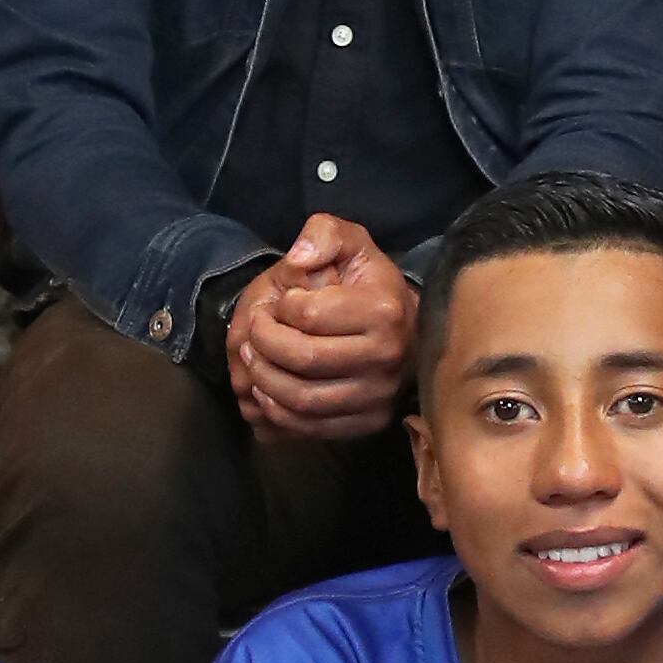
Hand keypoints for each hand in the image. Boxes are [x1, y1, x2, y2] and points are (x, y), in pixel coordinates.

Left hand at [225, 215, 414, 440]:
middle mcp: (386, 357)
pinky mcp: (368, 423)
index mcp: (383, 311)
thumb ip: (323, 234)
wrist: (410, 333)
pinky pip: (310, 428)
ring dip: (264, 380)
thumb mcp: (352, 244)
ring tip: (253, 358)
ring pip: (302, 400)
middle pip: (303, 359)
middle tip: (252, 332)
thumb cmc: (372, 286)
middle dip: (263, 345)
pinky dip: (277, 413)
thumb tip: (298, 259)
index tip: (281, 301)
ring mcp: (378, 396)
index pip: (309, 316)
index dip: (282, 306)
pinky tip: (266, 391)